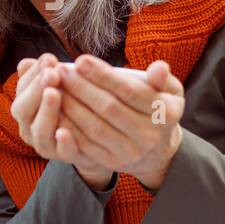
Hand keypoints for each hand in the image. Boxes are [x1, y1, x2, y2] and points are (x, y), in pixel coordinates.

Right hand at [11, 53, 112, 189]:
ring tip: (54, 94)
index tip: (49, 59)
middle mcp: (29, 127)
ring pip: (39, 131)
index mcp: (26, 107)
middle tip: (51, 73)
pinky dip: (63, 143)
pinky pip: (62, 152)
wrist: (93, 138)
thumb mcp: (59, 86)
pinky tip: (65, 131)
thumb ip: (43, 74)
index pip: (21, 89)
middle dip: (36, 90)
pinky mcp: (65, 157)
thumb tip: (26, 63)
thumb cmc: (72, 105)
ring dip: (46, 111)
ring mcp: (46, 144)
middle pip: (22, 110)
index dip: (33, 74)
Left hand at [56, 55, 185, 188]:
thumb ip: (162, 78)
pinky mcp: (113, 163)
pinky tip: (56, 111)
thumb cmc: (157, 108)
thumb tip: (159, 68)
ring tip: (55, 87)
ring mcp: (130, 152)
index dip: (103, 76)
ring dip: (71, 106)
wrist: (156, 149)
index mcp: (166, 114)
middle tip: (61, 71)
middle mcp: (150, 136)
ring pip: (94, 127)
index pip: (130, 91)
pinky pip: (86, 145)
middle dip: (81, 88)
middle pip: (108, 108)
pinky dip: (69, 128)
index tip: (80, 60)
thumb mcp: (169, 91)